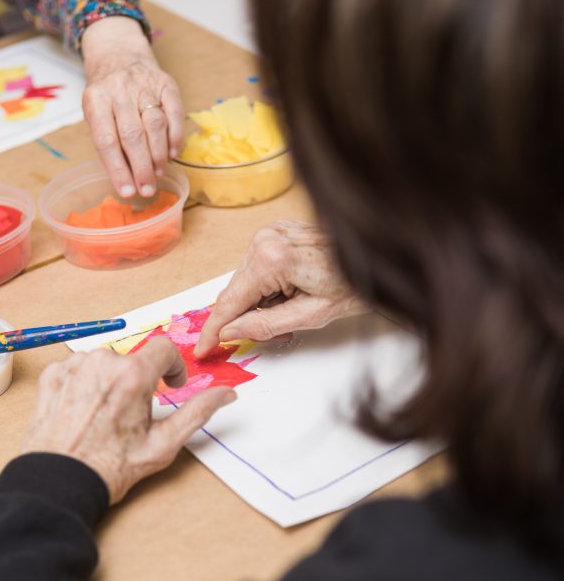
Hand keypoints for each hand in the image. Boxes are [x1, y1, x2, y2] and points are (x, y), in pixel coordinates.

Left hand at [21, 339, 235, 502]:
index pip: (164, 348)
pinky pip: (78, 367)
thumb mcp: (163, 444)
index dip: (173, 366)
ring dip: (111, 380)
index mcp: (133, 375)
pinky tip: (85, 410)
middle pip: (133, 358)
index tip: (169, 384)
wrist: (59, 482)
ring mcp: (74, 366)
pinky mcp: (52, 374)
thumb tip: (226, 394)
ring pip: (105, 361)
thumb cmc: (109, 467)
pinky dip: (85, 383)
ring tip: (106, 414)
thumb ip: (197, 412)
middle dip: (138, 380)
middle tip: (132, 414)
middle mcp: (102, 362)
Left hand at [81, 17, 183, 198]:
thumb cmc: (106, 94)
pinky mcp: (166, 83)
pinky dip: (175, 136)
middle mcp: (119, 90)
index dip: (117, 169)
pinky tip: (172, 153)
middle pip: (132, 135)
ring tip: (157, 173)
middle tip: (146, 190)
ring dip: (158, 154)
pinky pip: (175, 112)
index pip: (106, 140)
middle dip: (141, 167)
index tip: (127, 191)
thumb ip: (108, 141)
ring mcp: (144, 84)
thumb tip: (126, 178)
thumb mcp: (95, 112)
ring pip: (155, 124)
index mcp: (95, 99)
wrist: (119, 54)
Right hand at [195, 220, 364, 357]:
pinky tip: (293, 289)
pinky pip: (257, 267)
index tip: (202, 349)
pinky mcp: (276, 231)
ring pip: (246, 280)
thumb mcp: (311, 316)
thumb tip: (230, 332)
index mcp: (271, 258)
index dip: (213, 329)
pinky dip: (269, 285)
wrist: (378, 255)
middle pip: (236, 291)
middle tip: (282, 331)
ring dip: (262, 301)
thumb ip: (265, 326)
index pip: (230, 301)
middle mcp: (264, 238)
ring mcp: (270, 231)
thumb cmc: (354, 285)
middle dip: (249, 316)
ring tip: (295, 305)